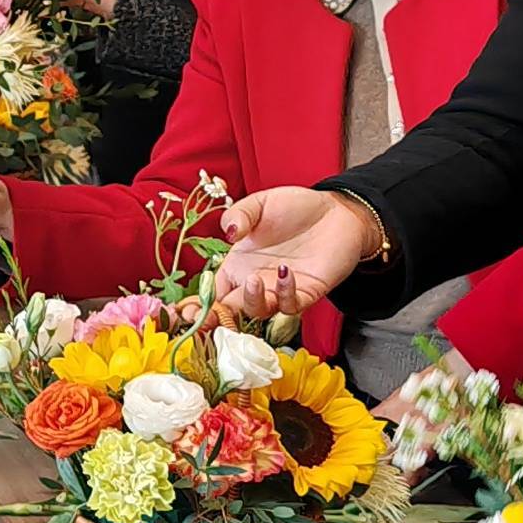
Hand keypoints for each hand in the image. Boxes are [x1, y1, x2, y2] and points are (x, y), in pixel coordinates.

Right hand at [214, 186, 380, 324]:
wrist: (336, 212)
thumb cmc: (296, 208)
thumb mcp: (260, 203)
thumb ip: (239, 215)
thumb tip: (228, 233)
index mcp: (238, 265)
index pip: (213, 293)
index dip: (198, 306)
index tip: (186, 312)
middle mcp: (255, 282)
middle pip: (230, 310)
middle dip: (216, 318)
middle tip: (207, 316)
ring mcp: (278, 291)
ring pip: (258, 311)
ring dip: (252, 301)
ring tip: (255, 279)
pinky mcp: (304, 294)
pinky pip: (289, 305)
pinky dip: (284, 293)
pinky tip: (285, 271)